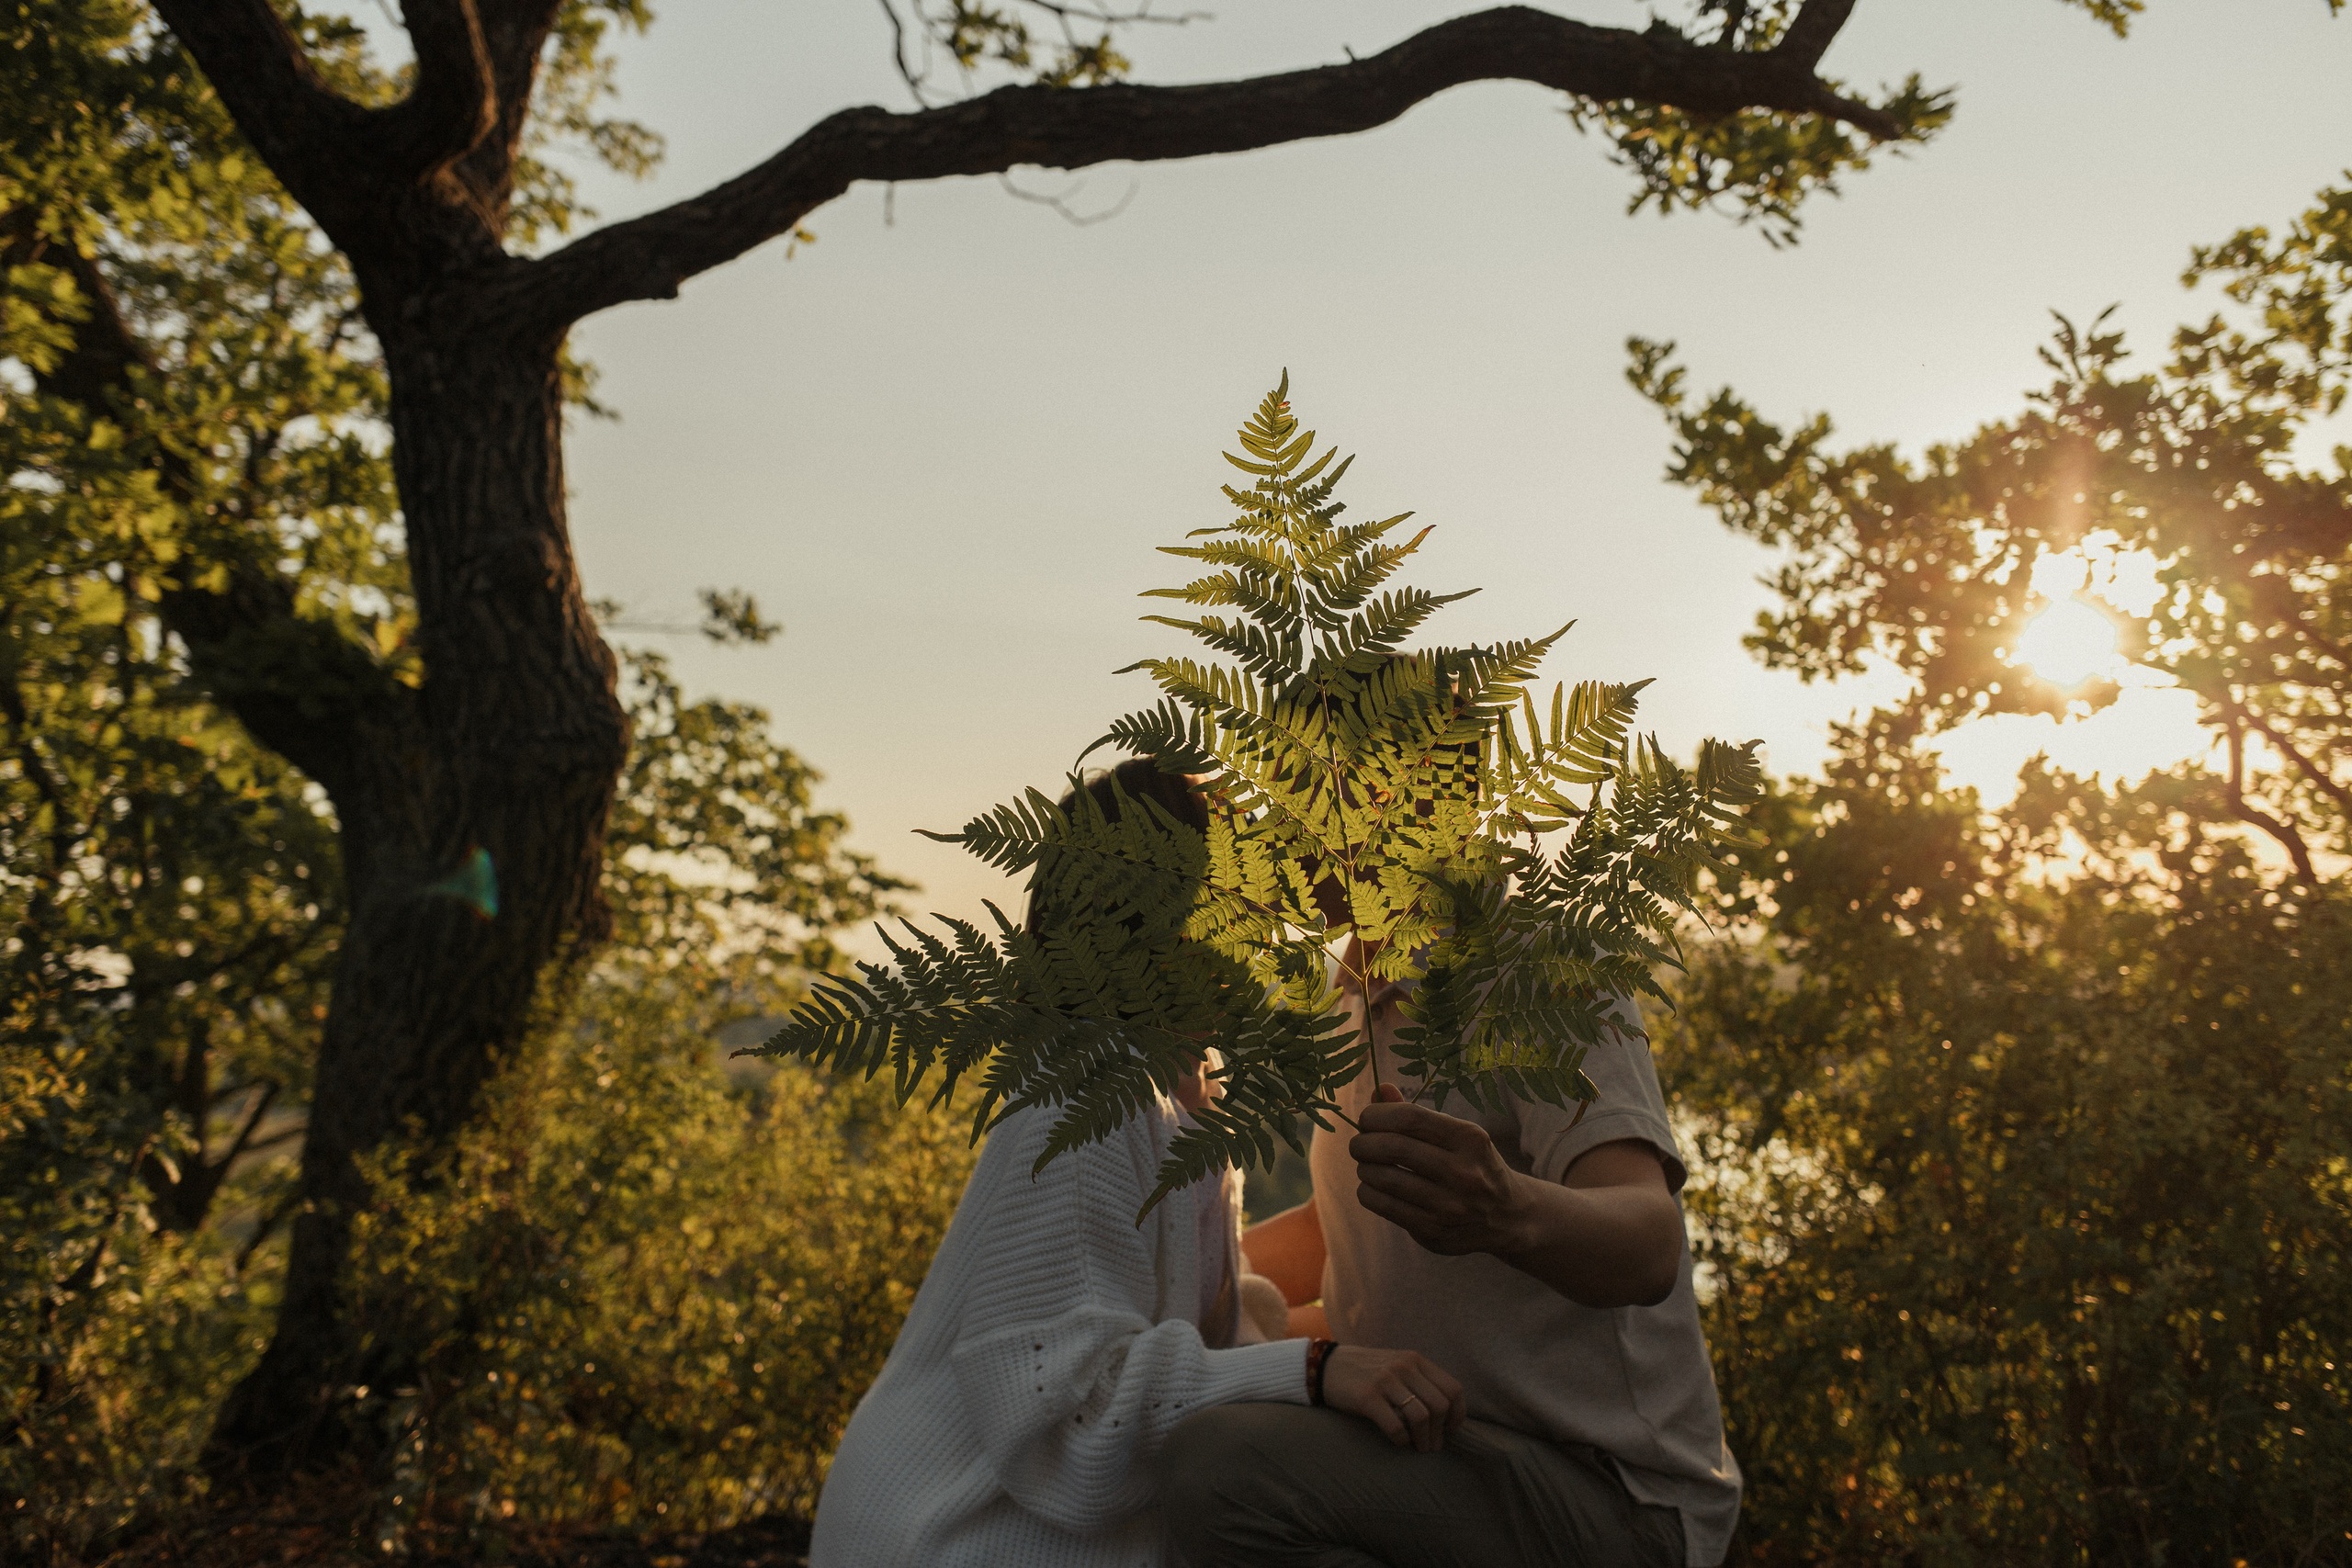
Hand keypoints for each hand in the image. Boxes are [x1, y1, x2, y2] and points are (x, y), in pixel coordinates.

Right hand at [1321, 1344, 1466, 1451]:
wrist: (1326, 1366)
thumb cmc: (1366, 1371)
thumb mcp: (1396, 1366)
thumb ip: (1419, 1381)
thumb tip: (1446, 1413)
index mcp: (1415, 1360)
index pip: (1452, 1388)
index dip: (1458, 1413)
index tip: (1451, 1429)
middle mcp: (1404, 1367)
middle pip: (1440, 1405)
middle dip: (1441, 1431)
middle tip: (1434, 1446)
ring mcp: (1385, 1380)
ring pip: (1421, 1417)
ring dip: (1424, 1439)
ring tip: (1420, 1448)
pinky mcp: (1367, 1397)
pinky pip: (1395, 1426)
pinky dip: (1402, 1440)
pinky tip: (1399, 1442)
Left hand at [1349, 1083, 1528, 1257]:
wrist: (1508, 1217)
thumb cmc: (1473, 1165)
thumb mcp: (1458, 1136)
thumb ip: (1417, 1115)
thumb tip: (1378, 1090)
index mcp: (1469, 1139)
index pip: (1409, 1118)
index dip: (1377, 1115)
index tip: (1366, 1119)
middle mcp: (1463, 1172)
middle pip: (1392, 1148)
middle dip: (1363, 1143)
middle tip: (1358, 1144)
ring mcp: (1449, 1205)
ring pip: (1383, 1178)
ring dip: (1364, 1168)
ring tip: (1367, 1165)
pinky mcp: (1434, 1231)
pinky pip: (1383, 1206)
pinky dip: (1368, 1192)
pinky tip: (1373, 1187)